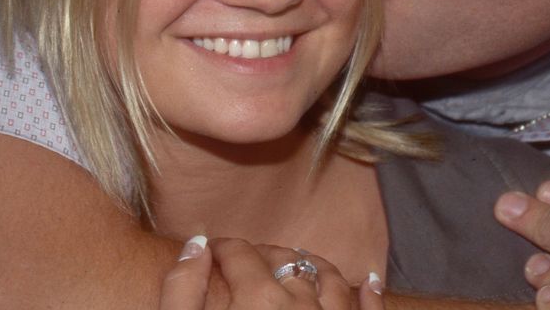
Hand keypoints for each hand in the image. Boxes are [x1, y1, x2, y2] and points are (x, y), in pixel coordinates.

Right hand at [160, 235, 384, 309]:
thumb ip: (181, 291)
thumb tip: (194, 245)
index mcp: (256, 299)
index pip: (239, 254)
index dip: (223, 248)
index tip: (214, 251)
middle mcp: (301, 306)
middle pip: (284, 261)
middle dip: (264, 256)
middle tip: (249, 261)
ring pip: (330, 280)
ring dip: (313, 268)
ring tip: (298, 266)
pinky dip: (369, 294)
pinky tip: (368, 281)